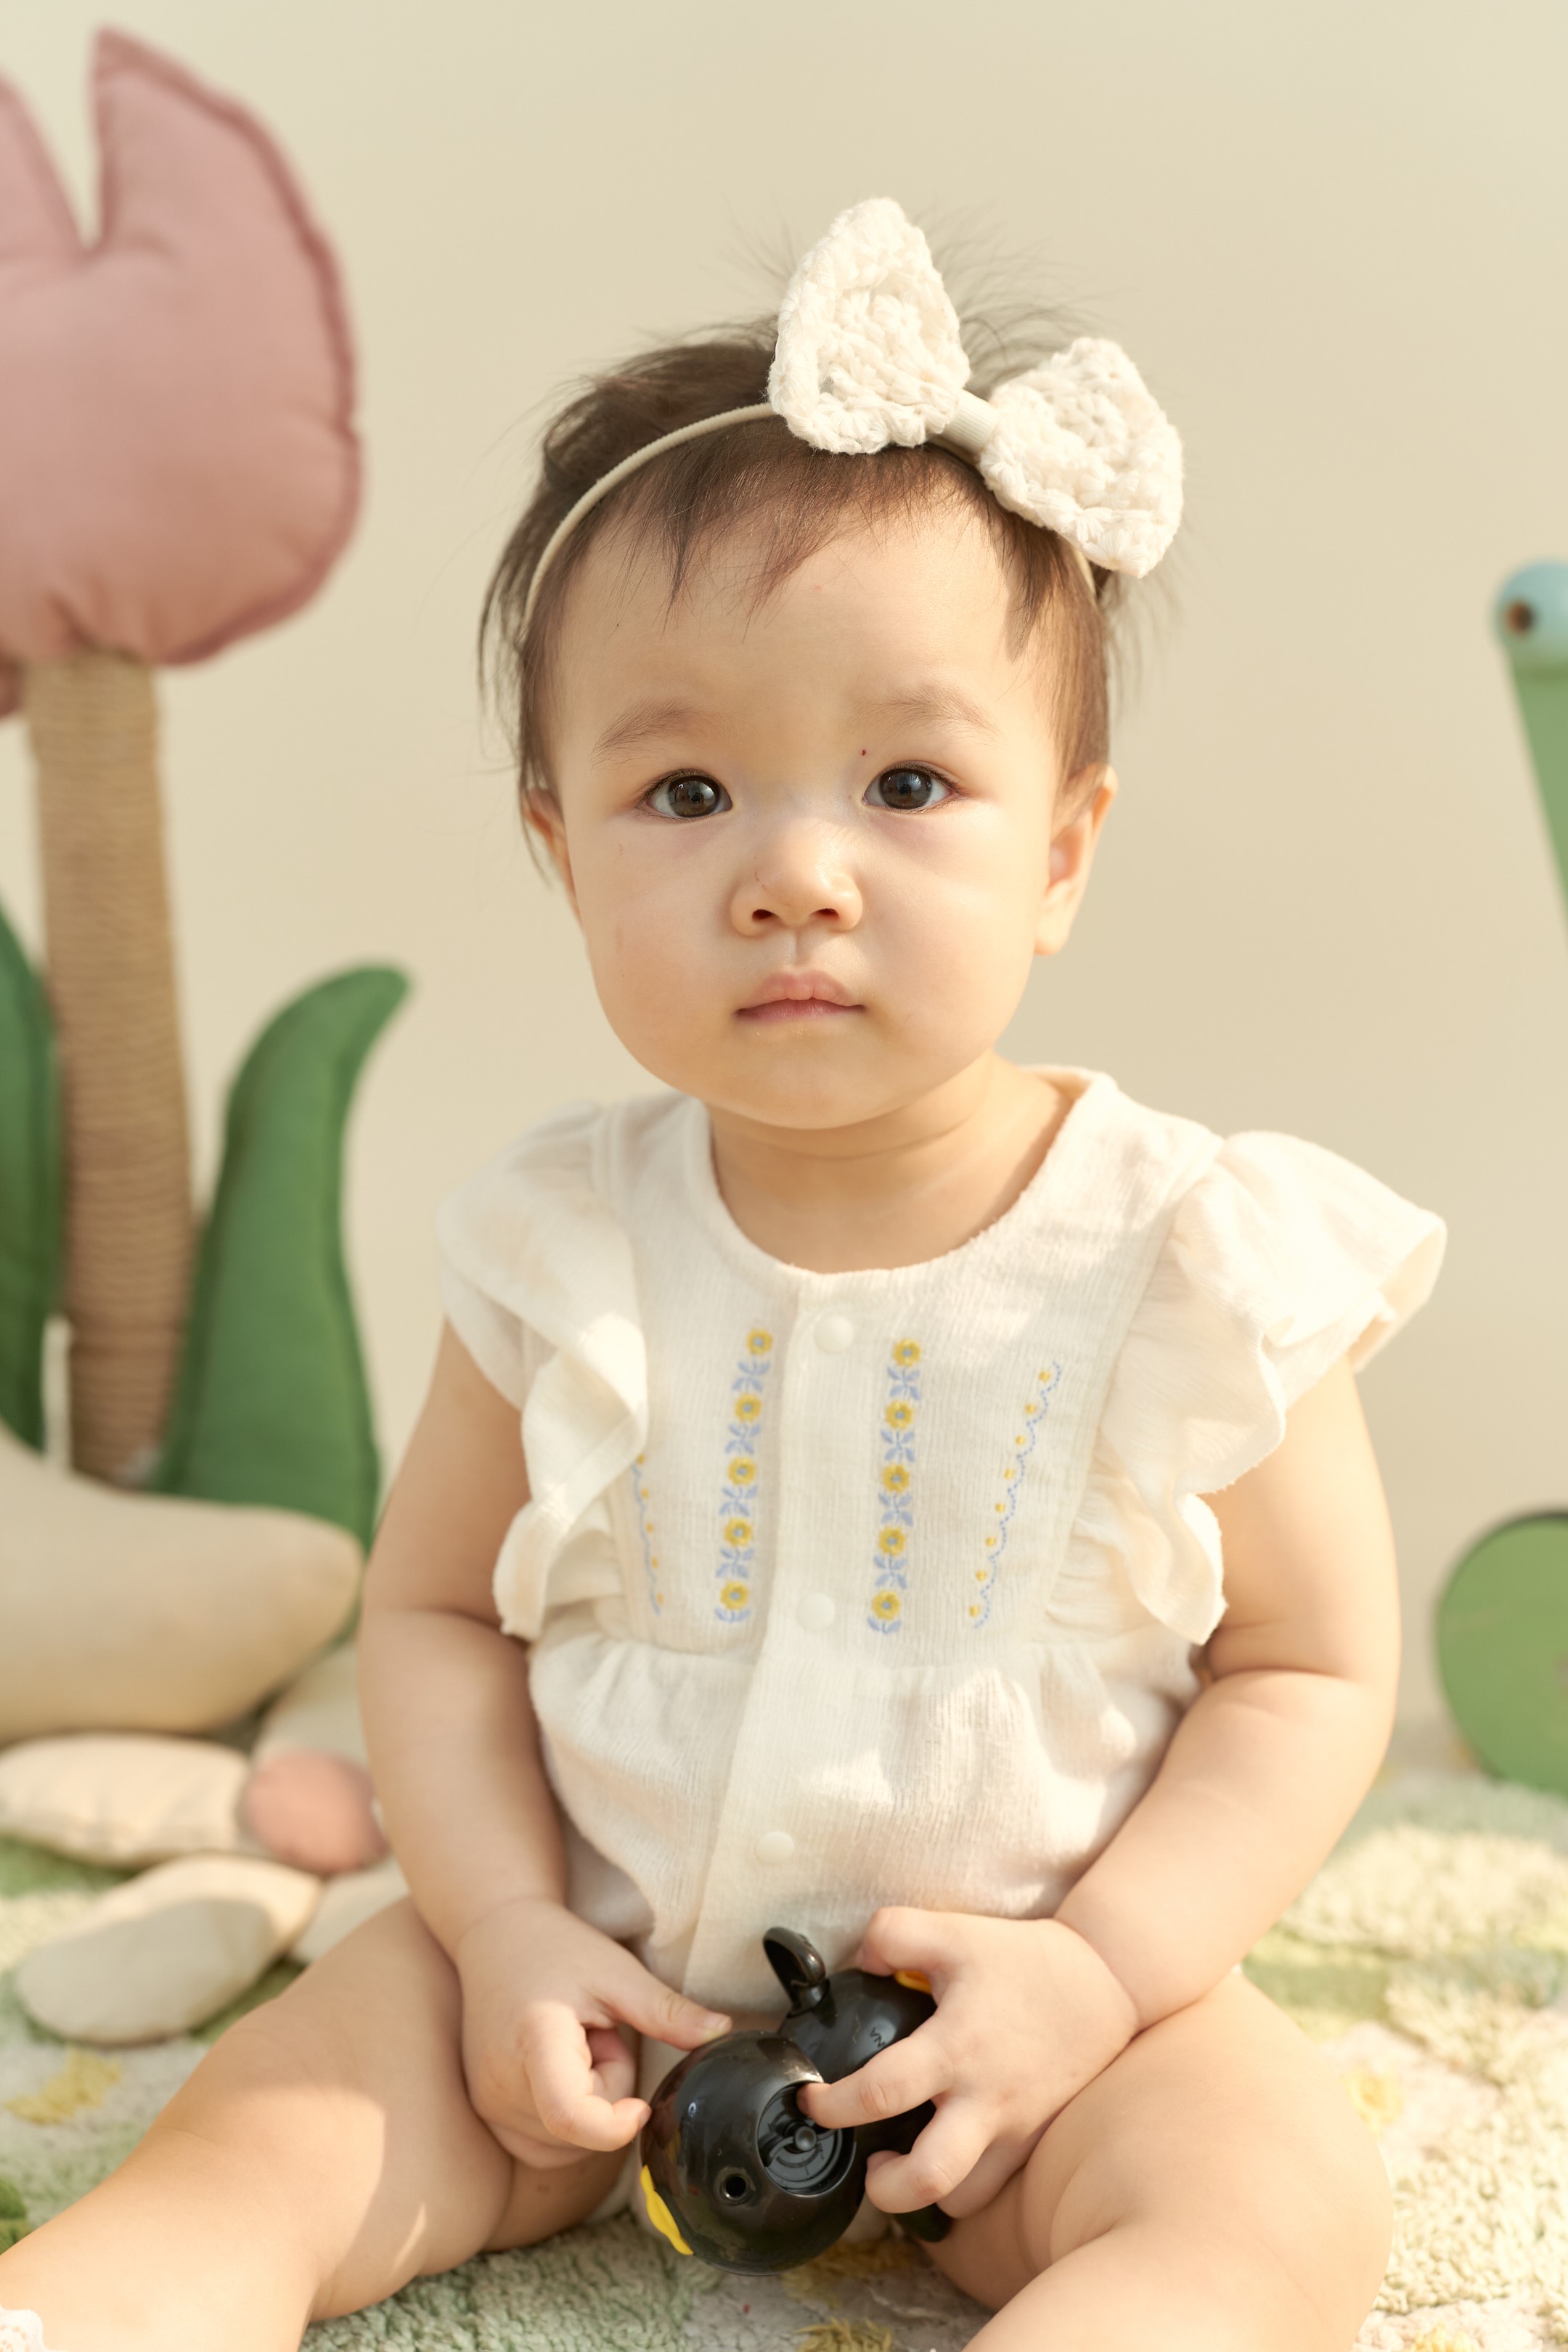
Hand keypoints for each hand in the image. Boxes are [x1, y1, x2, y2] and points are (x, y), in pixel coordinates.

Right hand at [454, 1895, 729, 2168]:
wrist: (496, 1937)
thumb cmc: (556, 1948)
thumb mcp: (617, 1972)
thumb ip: (666, 2011)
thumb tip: (721, 2033)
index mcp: (534, 2040)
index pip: (570, 2115)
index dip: (615, 2125)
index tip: (641, 2105)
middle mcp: (500, 2083)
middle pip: (580, 2131)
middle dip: (606, 2089)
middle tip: (596, 2034)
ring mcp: (488, 2104)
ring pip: (566, 2143)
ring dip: (585, 2102)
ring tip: (574, 2045)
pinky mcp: (488, 2114)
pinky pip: (545, 2144)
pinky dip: (563, 2116)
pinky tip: (557, 2068)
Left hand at [800, 1907, 1138, 2219]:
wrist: (1105, 1981)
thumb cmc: (1024, 1959)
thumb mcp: (953, 1929)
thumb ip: (892, 1935)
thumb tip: (856, 1964)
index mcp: (956, 2046)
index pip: (882, 2090)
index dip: (834, 2104)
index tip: (812, 2100)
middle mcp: (985, 2099)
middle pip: (928, 2178)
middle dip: (884, 2190)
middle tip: (867, 2163)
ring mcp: (1014, 2128)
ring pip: (961, 2198)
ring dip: (923, 2194)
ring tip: (902, 2165)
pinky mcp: (1033, 2141)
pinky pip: (992, 2187)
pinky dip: (961, 2184)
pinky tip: (943, 2152)